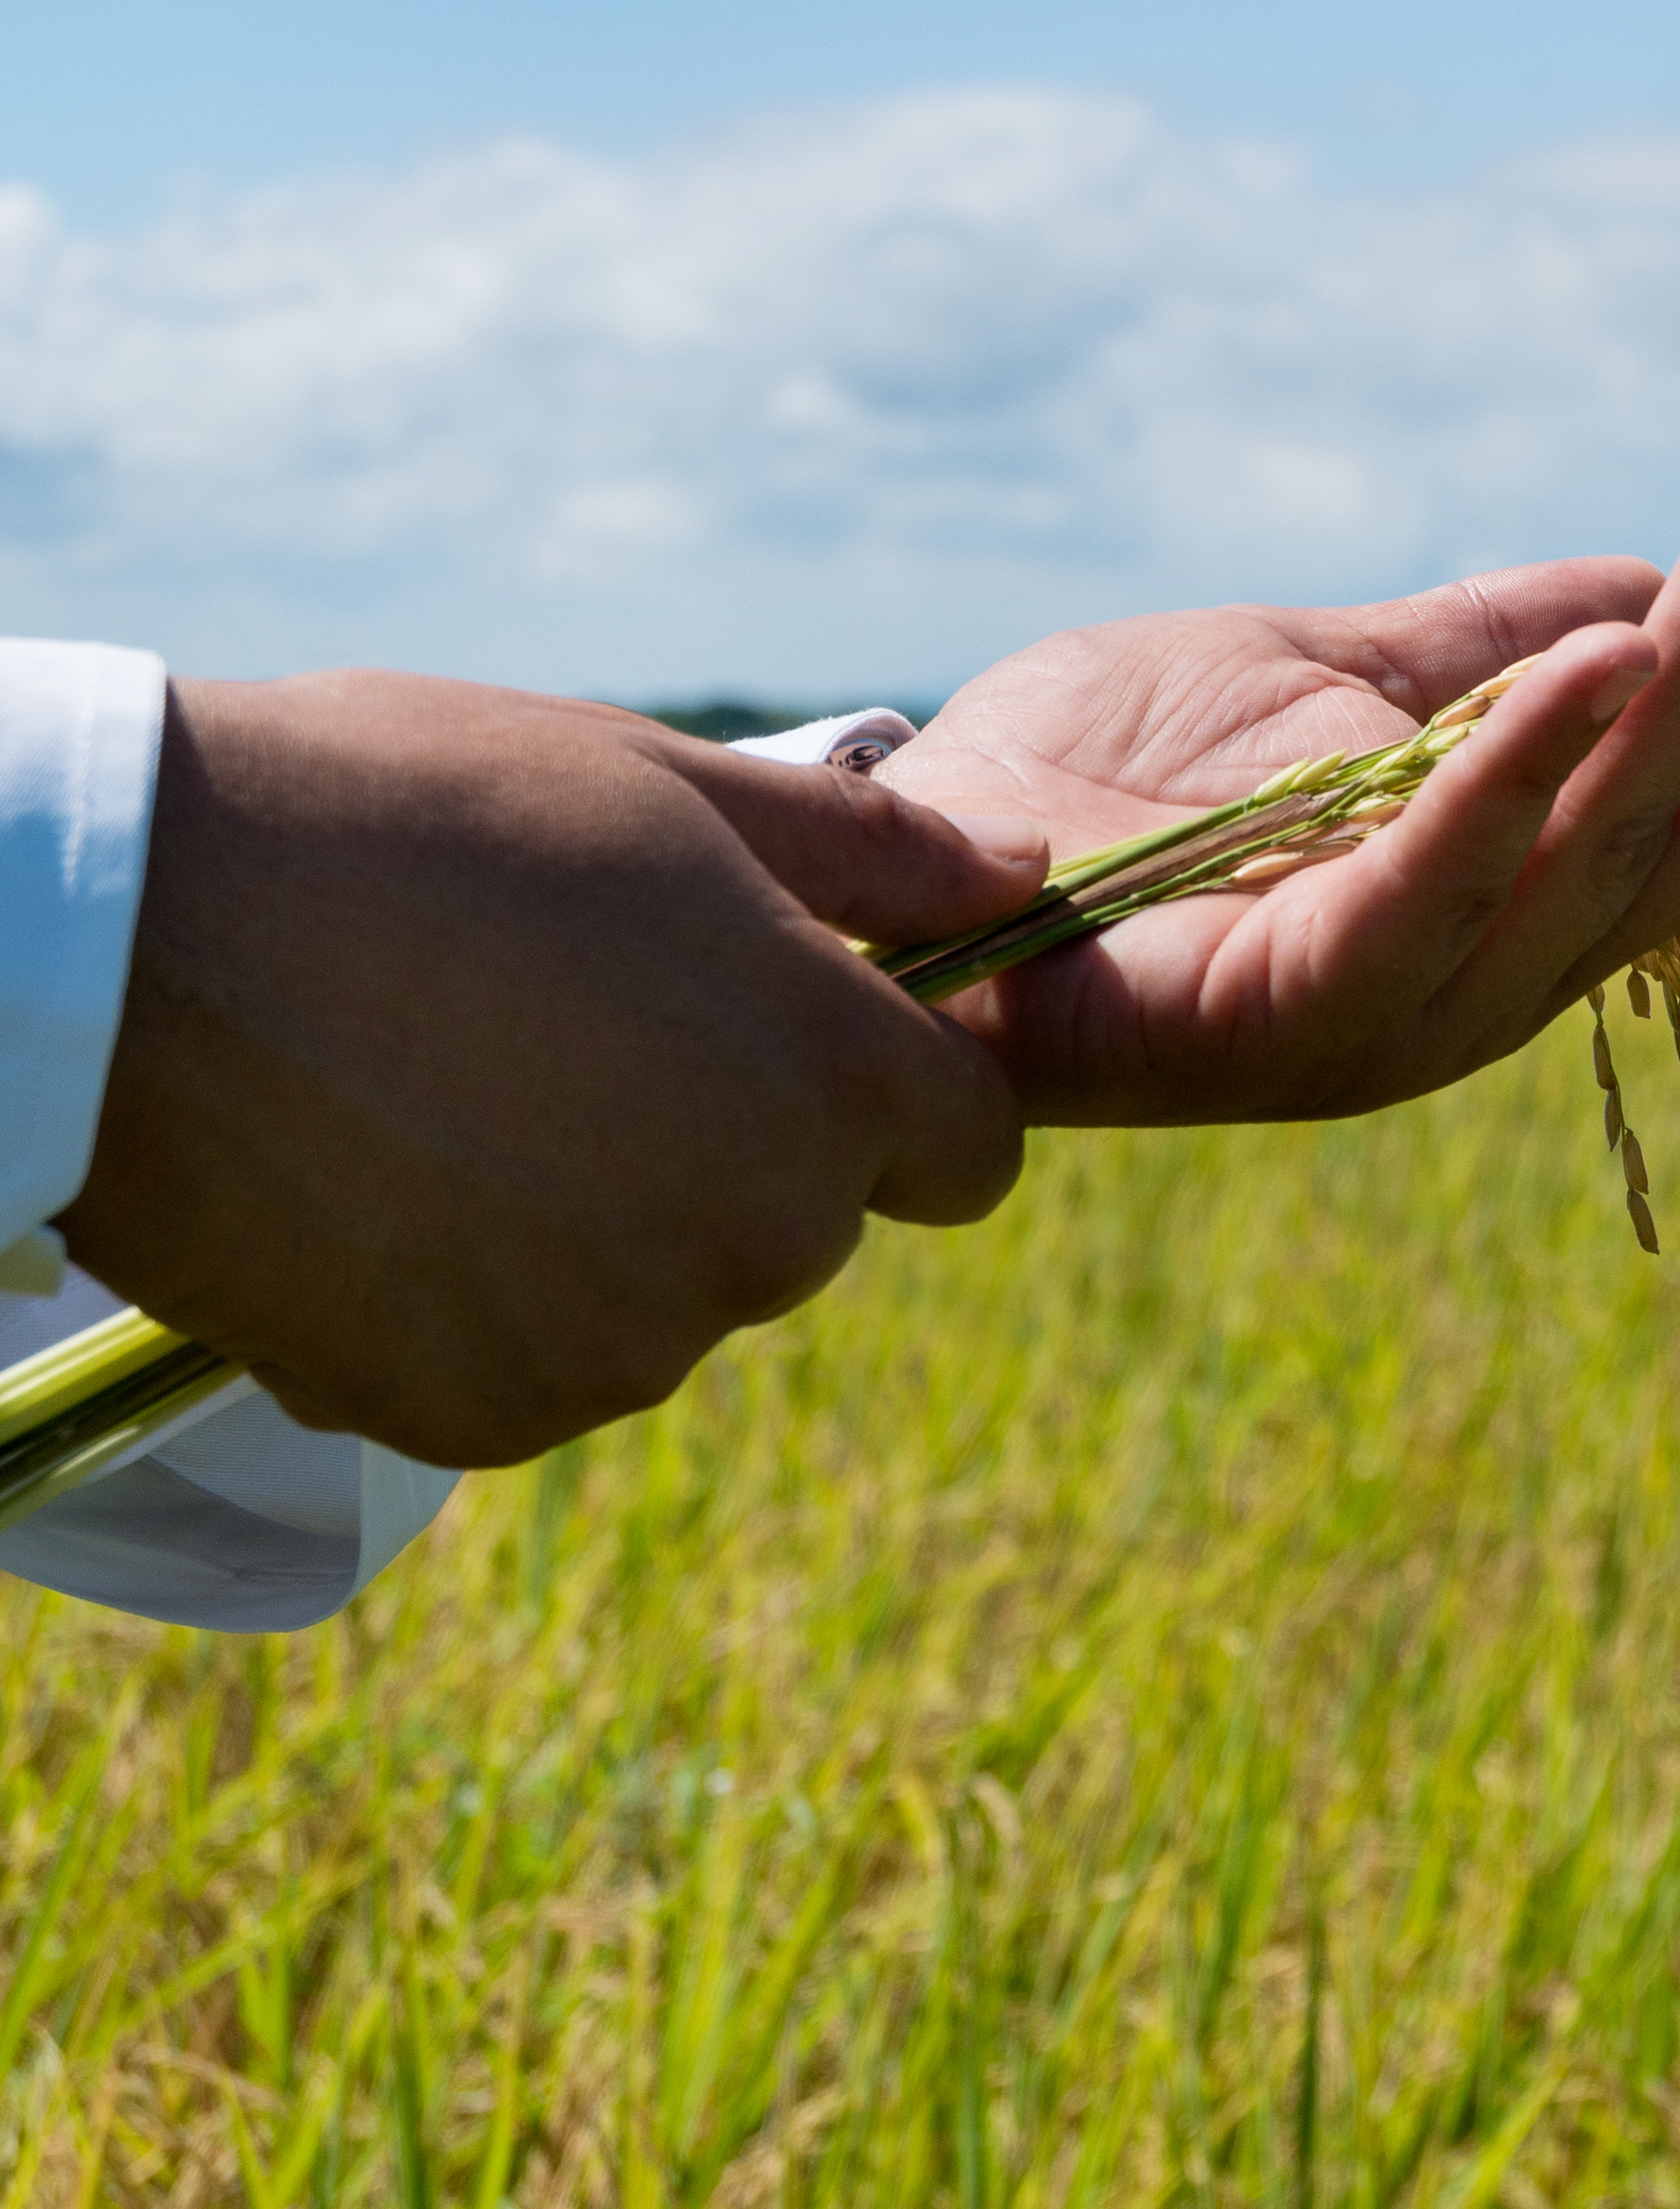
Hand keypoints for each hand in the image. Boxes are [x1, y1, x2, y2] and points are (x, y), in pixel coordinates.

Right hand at [58, 672, 1045, 1466]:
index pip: (971, 1150)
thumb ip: (876, 858)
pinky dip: (476, 1300)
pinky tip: (382, 1182)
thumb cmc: (408, 819)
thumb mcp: (669, 788)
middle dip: (729, 1144)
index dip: (895, 1088)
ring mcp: (617, 1349)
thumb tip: (1025, 873)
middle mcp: (757, 1242)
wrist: (125, 942)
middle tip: (562, 1029)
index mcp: (835, 1085)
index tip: (782, 1030)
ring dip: (597, 1225)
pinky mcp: (476, 1420)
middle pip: (807, 1222)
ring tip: (450, 1091)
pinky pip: (531, 1369)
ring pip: (666, 1300)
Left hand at [873, 440, 1679, 1124]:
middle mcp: (1505, 975)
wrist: (897, 877)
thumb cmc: (1109, 784)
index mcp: (1532, 900)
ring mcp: (1413, 1008)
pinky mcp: (1299, 1012)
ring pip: (1613, 830)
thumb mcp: (1341, 678)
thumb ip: (1495, 647)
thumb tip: (1659, 583)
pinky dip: (1535, 772)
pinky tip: (1621, 652)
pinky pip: (1445, 881)